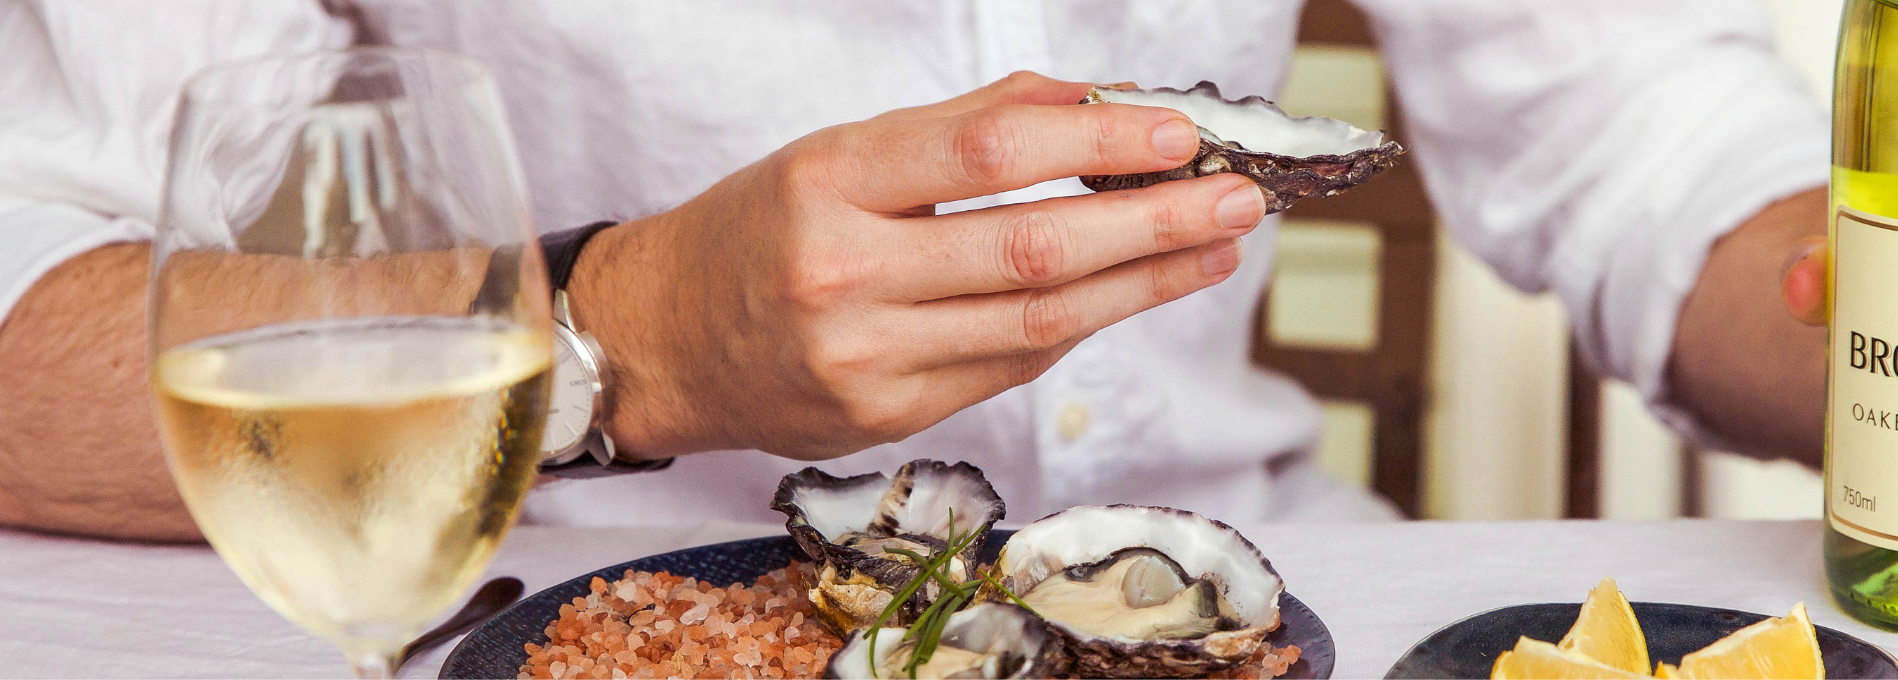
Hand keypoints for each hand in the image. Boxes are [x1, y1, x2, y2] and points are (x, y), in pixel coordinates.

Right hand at [568, 72, 1265, 459]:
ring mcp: (865, 360)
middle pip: (1031, 249)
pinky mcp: (887, 419)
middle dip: (1151, 222)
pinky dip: (1080, 326)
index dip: (1096, 141)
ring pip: (1036, 324)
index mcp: (826, 182)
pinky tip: (1132, 291)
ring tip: (1213, 247)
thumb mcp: (838, 152)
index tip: (1178, 131)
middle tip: (1236, 198)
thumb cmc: (759, 231)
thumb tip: (1095, 106)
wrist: (662, 343)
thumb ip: (963, 129)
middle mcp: (842, 275)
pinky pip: (1010, 369)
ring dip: (1142, 283)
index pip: (986, 154)